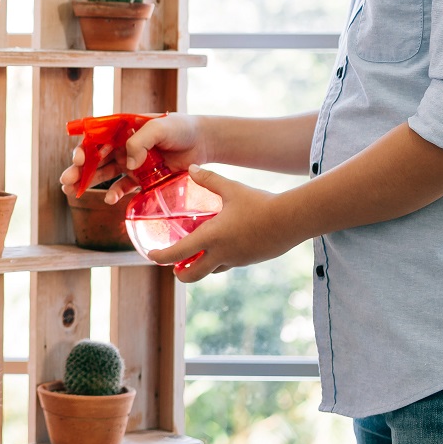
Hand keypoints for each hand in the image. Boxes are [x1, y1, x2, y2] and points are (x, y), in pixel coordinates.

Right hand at [59, 114, 212, 199]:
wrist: (202, 142)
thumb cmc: (179, 129)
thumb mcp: (159, 128)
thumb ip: (140, 141)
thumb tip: (129, 163)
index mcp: (121, 129)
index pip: (95, 138)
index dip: (83, 149)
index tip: (78, 159)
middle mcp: (122, 146)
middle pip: (94, 158)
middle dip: (77, 170)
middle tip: (66, 181)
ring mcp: (130, 163)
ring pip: (104, 174)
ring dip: (87, 182)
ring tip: (71, 192)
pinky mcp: (141, 178)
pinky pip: (123, 187)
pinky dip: (115, 194)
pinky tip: (109, 200)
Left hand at [148, 167, 297, 282]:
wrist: (291, 220)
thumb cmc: (260, 203)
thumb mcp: (232, 189)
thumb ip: (209, 179)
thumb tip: (191, 168)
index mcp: (211, 237)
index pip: (177, 254)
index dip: (160, 257)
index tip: (151, 256)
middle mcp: (221, 254)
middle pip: (191, 275)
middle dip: (179, 273)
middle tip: (173, 266)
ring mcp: (236, 260)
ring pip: (211, 271)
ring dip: (200, 266)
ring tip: (195, 255)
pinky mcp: (249, 261)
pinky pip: (228, 265)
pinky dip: (219, 261)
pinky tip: (222, 247)